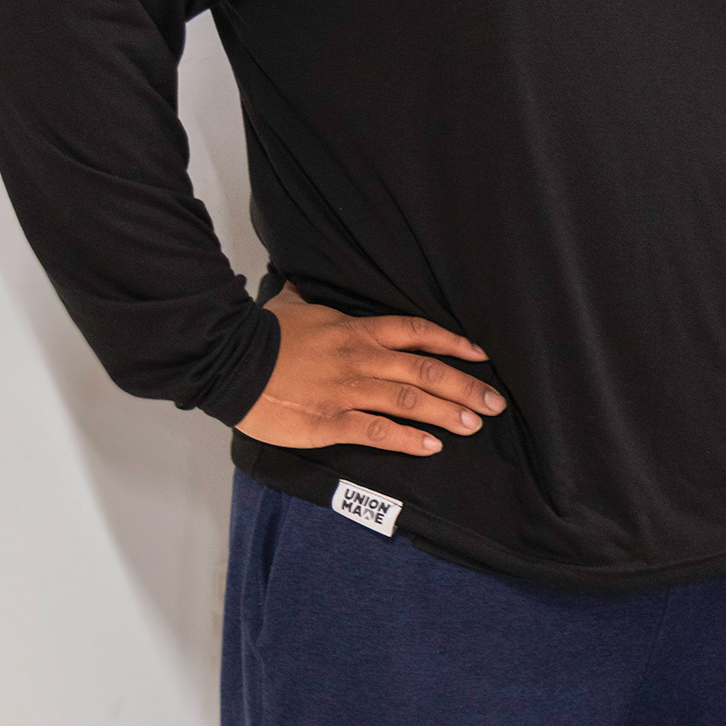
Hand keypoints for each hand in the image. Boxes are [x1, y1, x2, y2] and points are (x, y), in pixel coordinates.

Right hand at [235, 282, 505, 454]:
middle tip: (495, 402)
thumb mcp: (293, 304)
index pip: (417, 332)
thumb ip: (310, 295)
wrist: (230, 362)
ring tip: (475, 425)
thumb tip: (306, 279)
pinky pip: (378, 431)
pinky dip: (408, 439)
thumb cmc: (263, 334)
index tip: (481, 355)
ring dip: (447, 413)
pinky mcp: (331, 421)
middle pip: (425, 371)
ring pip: (410, 401)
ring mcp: (348, 391)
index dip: (453, 344)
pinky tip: (432, 446)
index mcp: (357, 331)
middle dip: (465, 386)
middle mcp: (361, 359)